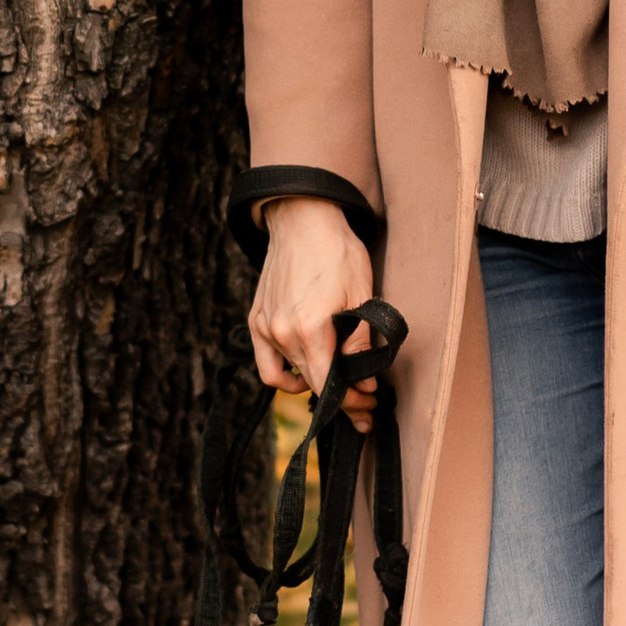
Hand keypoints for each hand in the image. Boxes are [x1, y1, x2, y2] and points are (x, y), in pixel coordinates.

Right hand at [249, 197, 380, 430]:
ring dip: (314, 384)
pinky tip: (303, 372)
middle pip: (311, 385)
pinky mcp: (256, 320)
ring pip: (289, 376)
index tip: (369, 407)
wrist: (302, 218)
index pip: (329, 386)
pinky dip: (284, 375)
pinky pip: (266, 364)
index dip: (351, 404)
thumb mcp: (361, 296)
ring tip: (338, 383)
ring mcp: (265, 328)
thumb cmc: (337, 252)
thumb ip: (359, 344)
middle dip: (340, 400)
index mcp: (310, 328)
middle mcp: (281, 333)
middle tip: (364, 404)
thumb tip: (364, 384)